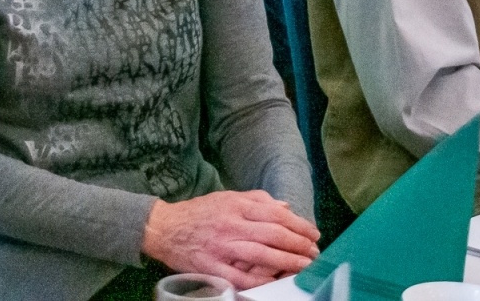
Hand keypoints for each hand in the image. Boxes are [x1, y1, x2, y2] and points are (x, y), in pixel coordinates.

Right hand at [141, 191, 319, 290]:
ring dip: (288, 262)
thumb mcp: (227, 197)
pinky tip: (276, 281)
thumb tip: (284, 207)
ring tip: (305, 265)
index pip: (276, 214)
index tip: (313, 232)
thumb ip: (256, 200)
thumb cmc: (199, 213)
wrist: (165, 228)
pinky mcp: (213, 267)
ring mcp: (223, 247)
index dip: (298, 224)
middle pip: (273, 234)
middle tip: (314, 251)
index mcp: (236, 205)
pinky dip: (261, 281)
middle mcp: (232, 225)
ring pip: (262, 255)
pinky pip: (242, 277)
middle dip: (299, 244)